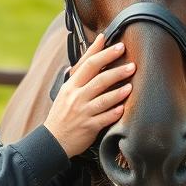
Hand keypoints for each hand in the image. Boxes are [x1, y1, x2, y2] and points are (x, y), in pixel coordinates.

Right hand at [44, 34, 135, 157]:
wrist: (53, 140)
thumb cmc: (62, 113)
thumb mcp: (66, 91)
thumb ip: (79, 74)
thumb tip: (89, 51)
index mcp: (71, 86)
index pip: (88, 64)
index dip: (103, 53)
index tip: (117, 45)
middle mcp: (76, 97)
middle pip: (99, 80)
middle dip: (116, 71)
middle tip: (132, 64)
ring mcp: (82, 112)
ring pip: (103, 99)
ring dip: (118, 93)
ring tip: (130, 86)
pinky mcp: (88, 127)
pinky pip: (104, 119)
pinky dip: (113, 113)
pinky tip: (123, 108)